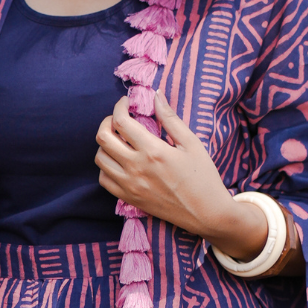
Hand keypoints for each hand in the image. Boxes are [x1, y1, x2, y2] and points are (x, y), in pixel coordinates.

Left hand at [95, 93, 267, 260]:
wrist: (207, 213)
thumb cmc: (204, 177)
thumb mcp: (191, 143)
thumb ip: (170, 118)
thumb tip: (156, 94)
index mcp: (153, 151)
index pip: (121, 122)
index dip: (119, 107)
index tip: (126, 103)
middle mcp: (136, 168)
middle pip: (103, 138)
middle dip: (107, 122)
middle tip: (119, 119)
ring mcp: (130, 185)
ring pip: (100, 158)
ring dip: (105, 144)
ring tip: (119, 140)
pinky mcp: (129, 199)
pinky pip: (104, 180)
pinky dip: (106, 166)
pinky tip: (120, 161)